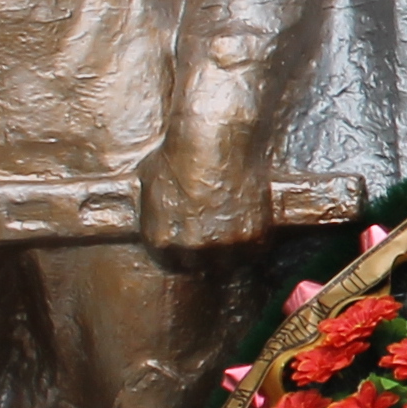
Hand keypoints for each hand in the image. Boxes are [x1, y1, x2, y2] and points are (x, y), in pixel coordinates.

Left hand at [137, 136, 268, 252]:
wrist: (214, 141)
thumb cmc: (179, 155)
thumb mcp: (151, 184)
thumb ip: (156, 212)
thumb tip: (158, 216)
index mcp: (161, 240)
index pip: (174, 263)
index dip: (185, 253)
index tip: (194, 245)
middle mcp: (191, 248)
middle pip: (202, 267)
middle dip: (208, 255)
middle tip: (217, 238)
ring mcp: (223, 244)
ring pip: (230, 263)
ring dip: (233, 252)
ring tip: (235, 233)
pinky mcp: (251, 235)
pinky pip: (255, 250)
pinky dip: (254, 242)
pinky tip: (251, 224)